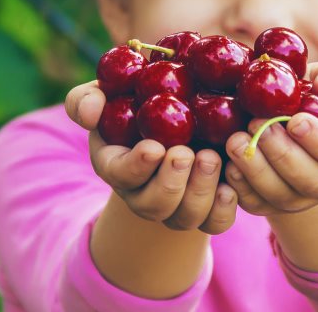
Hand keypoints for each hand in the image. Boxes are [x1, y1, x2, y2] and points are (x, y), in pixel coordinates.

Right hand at [65, 80, 237, 233]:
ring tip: (210, 158)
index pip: (121, 175)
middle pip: (154, 205)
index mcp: (118, 166)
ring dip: (199, 190)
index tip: (153, 148)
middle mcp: (146, 192)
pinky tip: (231, 186)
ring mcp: (179, 204)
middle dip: (170, 182)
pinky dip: (224, 208)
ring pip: (186, 216)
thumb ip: (86, 99)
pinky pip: (216, 222)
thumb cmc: (138, 101)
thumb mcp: (109, 94)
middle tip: (185, 153)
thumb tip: (89, 114)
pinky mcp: (210, 206)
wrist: (180, 118)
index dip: (137, 167)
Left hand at [223, 61, 317, 214]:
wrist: (289, 118)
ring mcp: (300, 197)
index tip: (294, 120)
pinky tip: (227, 163)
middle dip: (282, 154)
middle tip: (255, 124)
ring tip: (234, 140)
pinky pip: (256, 204)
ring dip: (256, 169)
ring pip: (281, 196)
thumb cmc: (314, 94)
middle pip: (312, 181)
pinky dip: (240, 186)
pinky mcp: (270, 204)